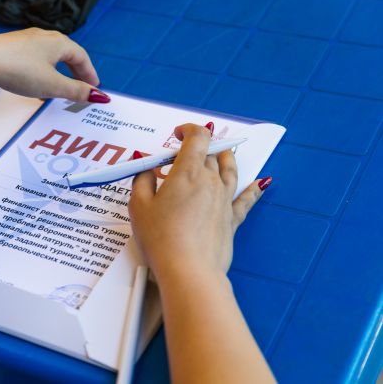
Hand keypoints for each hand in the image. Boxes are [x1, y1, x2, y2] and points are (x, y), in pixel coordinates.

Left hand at [0, 28, 108, 102]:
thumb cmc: (17, 69)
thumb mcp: (53, 85)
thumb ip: (76, 91)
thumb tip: (98, 96)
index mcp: (58, 42)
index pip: (82, 57)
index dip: (89, 73)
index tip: (94, 87)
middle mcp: (43, 38)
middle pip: (66, 55)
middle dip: (75, 72)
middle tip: (81, 87)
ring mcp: (26, 43)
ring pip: (49, 58)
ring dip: (58, 74)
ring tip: (61, 89)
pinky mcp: (11, 51)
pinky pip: (34, 62)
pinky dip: (42, 73)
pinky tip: (37, 86)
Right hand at [128, 123, 271, 278]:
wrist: (189, 270)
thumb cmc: (161, 238)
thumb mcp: (138, 206)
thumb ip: (141, 181)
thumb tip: (145, 168)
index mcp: (188, 172)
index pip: (198, 138)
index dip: (189, 130)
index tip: (178, 133)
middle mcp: (210, 181)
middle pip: (210, 153)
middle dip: (198, 147)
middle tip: (183, 154)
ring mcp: (224, 200)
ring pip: (230, 170)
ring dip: (226, 157)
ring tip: (223, 153)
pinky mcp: (232, 219)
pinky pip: (246, 200)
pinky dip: (254, 189)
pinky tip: (262, 183)